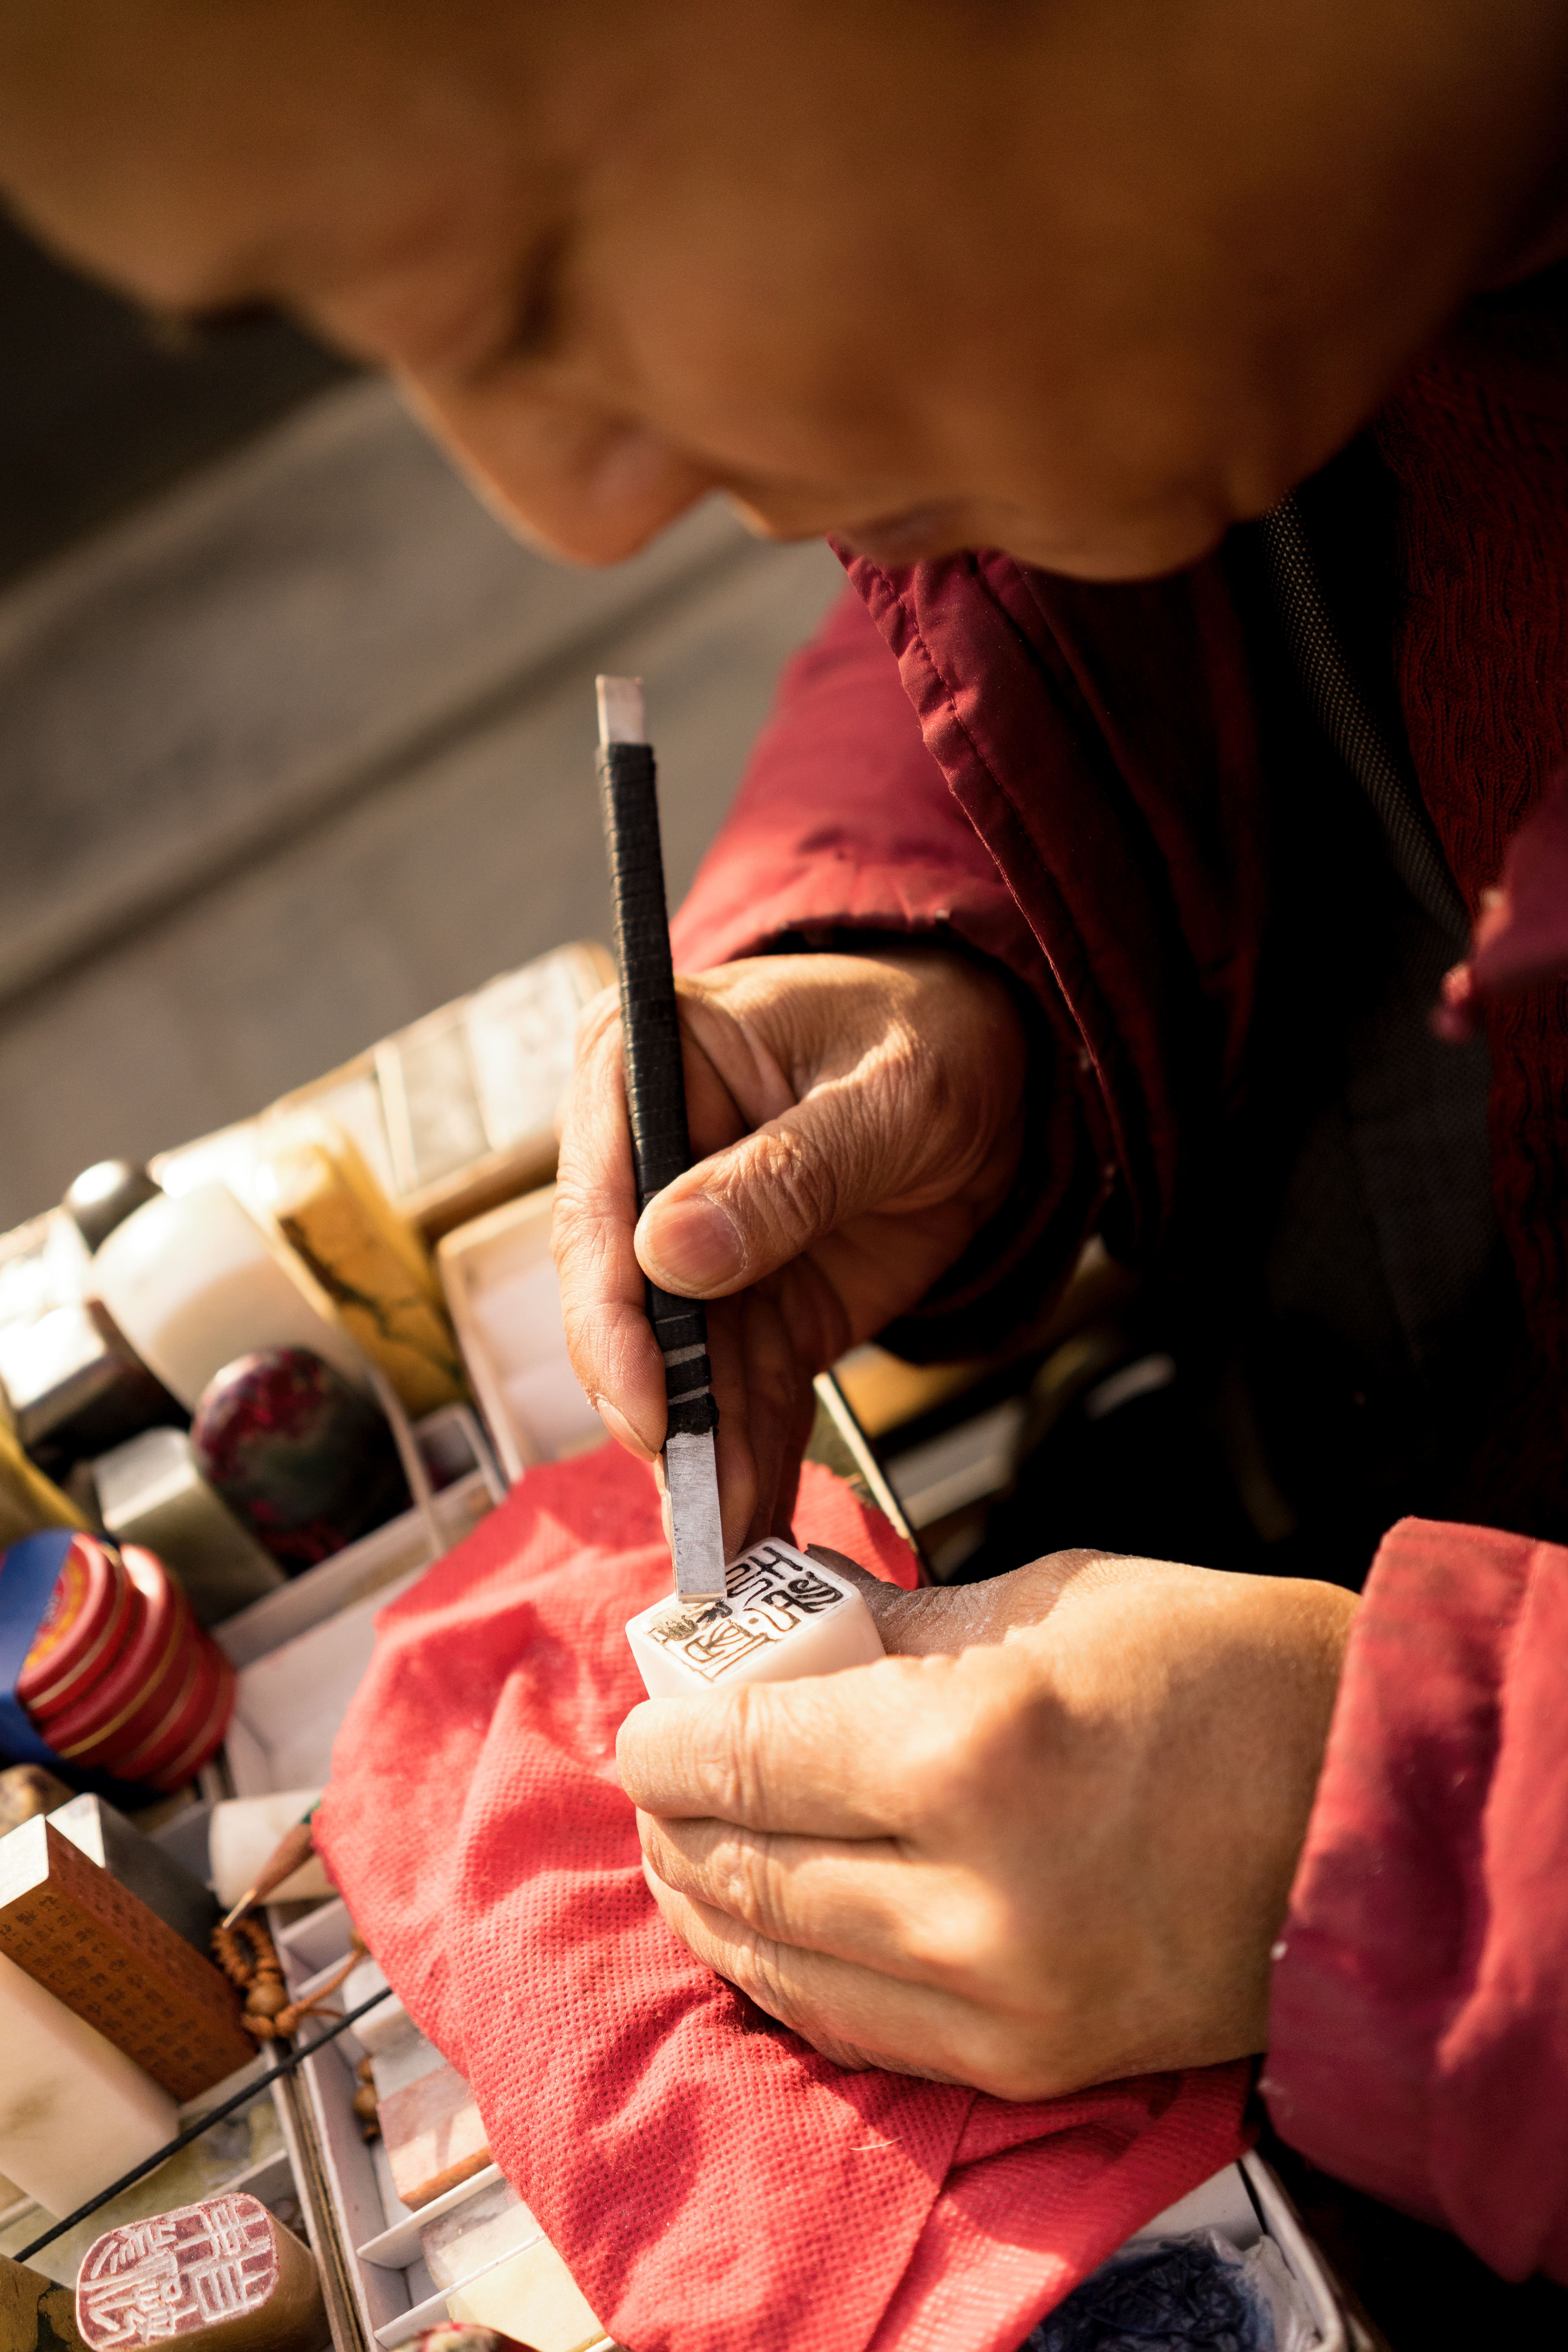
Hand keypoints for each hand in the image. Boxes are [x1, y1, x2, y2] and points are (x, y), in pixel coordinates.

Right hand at [553, 948, 1027, 1553]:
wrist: (1002, 1066)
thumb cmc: (935, 1036)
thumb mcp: (887, 1094)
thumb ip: (790, 1171)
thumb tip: (670, 1252)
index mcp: (640, 1068)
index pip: (597, 1209)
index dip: (614, 1320)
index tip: (649, 1406)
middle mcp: (642, 1161)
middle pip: (621, 1308)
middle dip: (661, 1414)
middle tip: (696, 1509)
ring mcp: (688, 1242)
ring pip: (679, 1369)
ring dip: (706, 1458)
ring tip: (731, 1544)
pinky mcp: (746, 1301)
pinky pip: (738, 1389)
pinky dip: (750, 1455)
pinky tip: (759, 1519)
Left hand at [618, 1548, 1357, 2096]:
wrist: (1363, 1797)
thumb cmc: (1217, 1671)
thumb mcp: (1036, 1602)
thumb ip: (886, 1634)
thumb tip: (770, 1651)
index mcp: (968, 1750)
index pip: (741, 1760)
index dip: (665, 1741)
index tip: (645, 1725)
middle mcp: (974, 1895)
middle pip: (742, 1872)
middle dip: (672, 1825)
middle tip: (658, 1783)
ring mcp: (1006, 1998)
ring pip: (781, 1968)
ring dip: (713, 1907)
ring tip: (690, 1851)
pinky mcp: (1037, 2060)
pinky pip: (859, 2032)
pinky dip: (789, 1977)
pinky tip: (766, 1929)